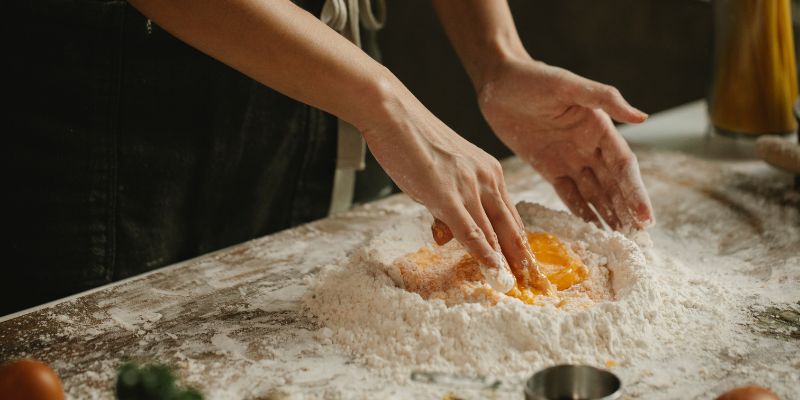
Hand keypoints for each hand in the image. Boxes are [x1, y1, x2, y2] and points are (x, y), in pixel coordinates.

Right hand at [358, 85, 539, 291]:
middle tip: (535, 285)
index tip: (527, 267)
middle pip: (512, 228)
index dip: (519, 244)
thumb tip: (447, 233)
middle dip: (523, 259)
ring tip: (516, 287)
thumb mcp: (441, 174)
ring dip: (506, 263)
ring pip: (494, 233)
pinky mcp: (448, 194)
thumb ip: (447, 204)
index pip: (511, 216)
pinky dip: (484, 254)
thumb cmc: (412, 140)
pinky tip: (493, 271)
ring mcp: (469, 187)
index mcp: (489, 172)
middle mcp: (487, 179)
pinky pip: (471, 231)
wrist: (393, 113)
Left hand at [478, 57, 654, 229]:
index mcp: (600, 128)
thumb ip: (604, 99)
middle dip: (627, 212)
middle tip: (639, 243)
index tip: (645, 218)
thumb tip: (643, 118)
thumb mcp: (567, 84)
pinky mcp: (548, 168)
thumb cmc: (533, 78)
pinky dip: (581, 213)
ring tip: (620, 243)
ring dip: (609, 217)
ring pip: (595, 194)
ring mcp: (570, 159)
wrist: (497, 83)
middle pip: (614, 186)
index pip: (624, 167)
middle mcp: (590, 147)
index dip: (636, 192)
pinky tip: (592, 231)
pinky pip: (569, 195)